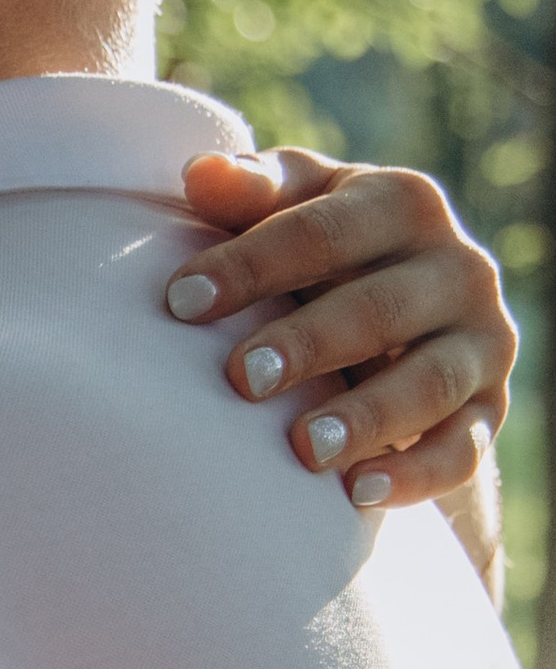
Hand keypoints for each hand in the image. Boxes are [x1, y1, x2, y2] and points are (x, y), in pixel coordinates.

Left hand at [166, 150, 513, 509]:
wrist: (407, 316)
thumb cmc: (326, 249)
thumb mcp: (295, 207)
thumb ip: (254, 192)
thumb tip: (202, 174)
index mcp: (404, 203)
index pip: (323, 230)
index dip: (251, 263)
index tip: (179, 301)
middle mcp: (458, 267)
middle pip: (380, 308)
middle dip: (309, 343)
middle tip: (240, 378)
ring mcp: (481, 342)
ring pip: (429, 382)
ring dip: (367, 417)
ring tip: (302, 449)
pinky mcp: (488, 410)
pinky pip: (462, 450)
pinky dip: (414, 475)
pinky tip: (356, 495)